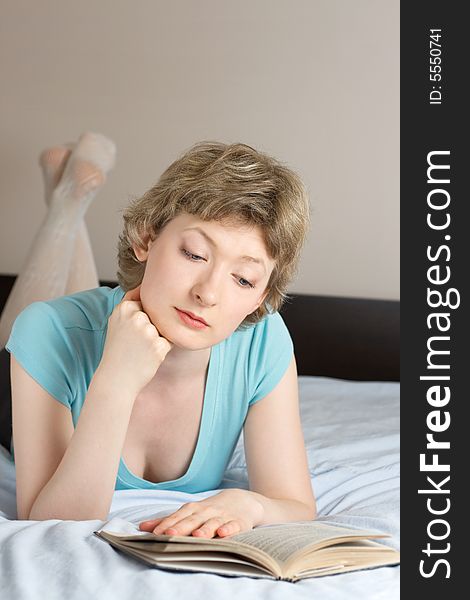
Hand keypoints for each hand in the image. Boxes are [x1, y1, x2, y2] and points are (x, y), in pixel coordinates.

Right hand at [98, 285, 172, 394]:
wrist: (116, 379)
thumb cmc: (118, 350)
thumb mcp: (117, 322)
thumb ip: (131, 304)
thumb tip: (146, 287)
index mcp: (124, 308)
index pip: (146, 303)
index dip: (142, 318)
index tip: (132, 332)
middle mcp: (135, 316)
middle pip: (156, 316)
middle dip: (151, 329)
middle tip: (135, 344)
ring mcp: (147, 330)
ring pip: (163, 328)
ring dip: (157, 339)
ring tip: (140, 350)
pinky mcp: (158, 345)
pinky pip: (169, 341)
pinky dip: (162, 349)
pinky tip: (147, 357)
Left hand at [138, 489, 264, 538]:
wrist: (240, 500)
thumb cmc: (208, 510)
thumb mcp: (189, 512)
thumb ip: (167, 521)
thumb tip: (141, 527)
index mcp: (192, 510)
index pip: (177, 517)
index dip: (167, 525)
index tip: (156, 534)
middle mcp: (206, 512)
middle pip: (192, 521)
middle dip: (181, 528)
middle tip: (170, 535)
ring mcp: (222, 517)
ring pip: (211, 523)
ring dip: (204, 529)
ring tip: (196, 536)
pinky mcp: (237, 523)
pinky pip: (232, 526)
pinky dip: (228, 529)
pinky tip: (223, 533)